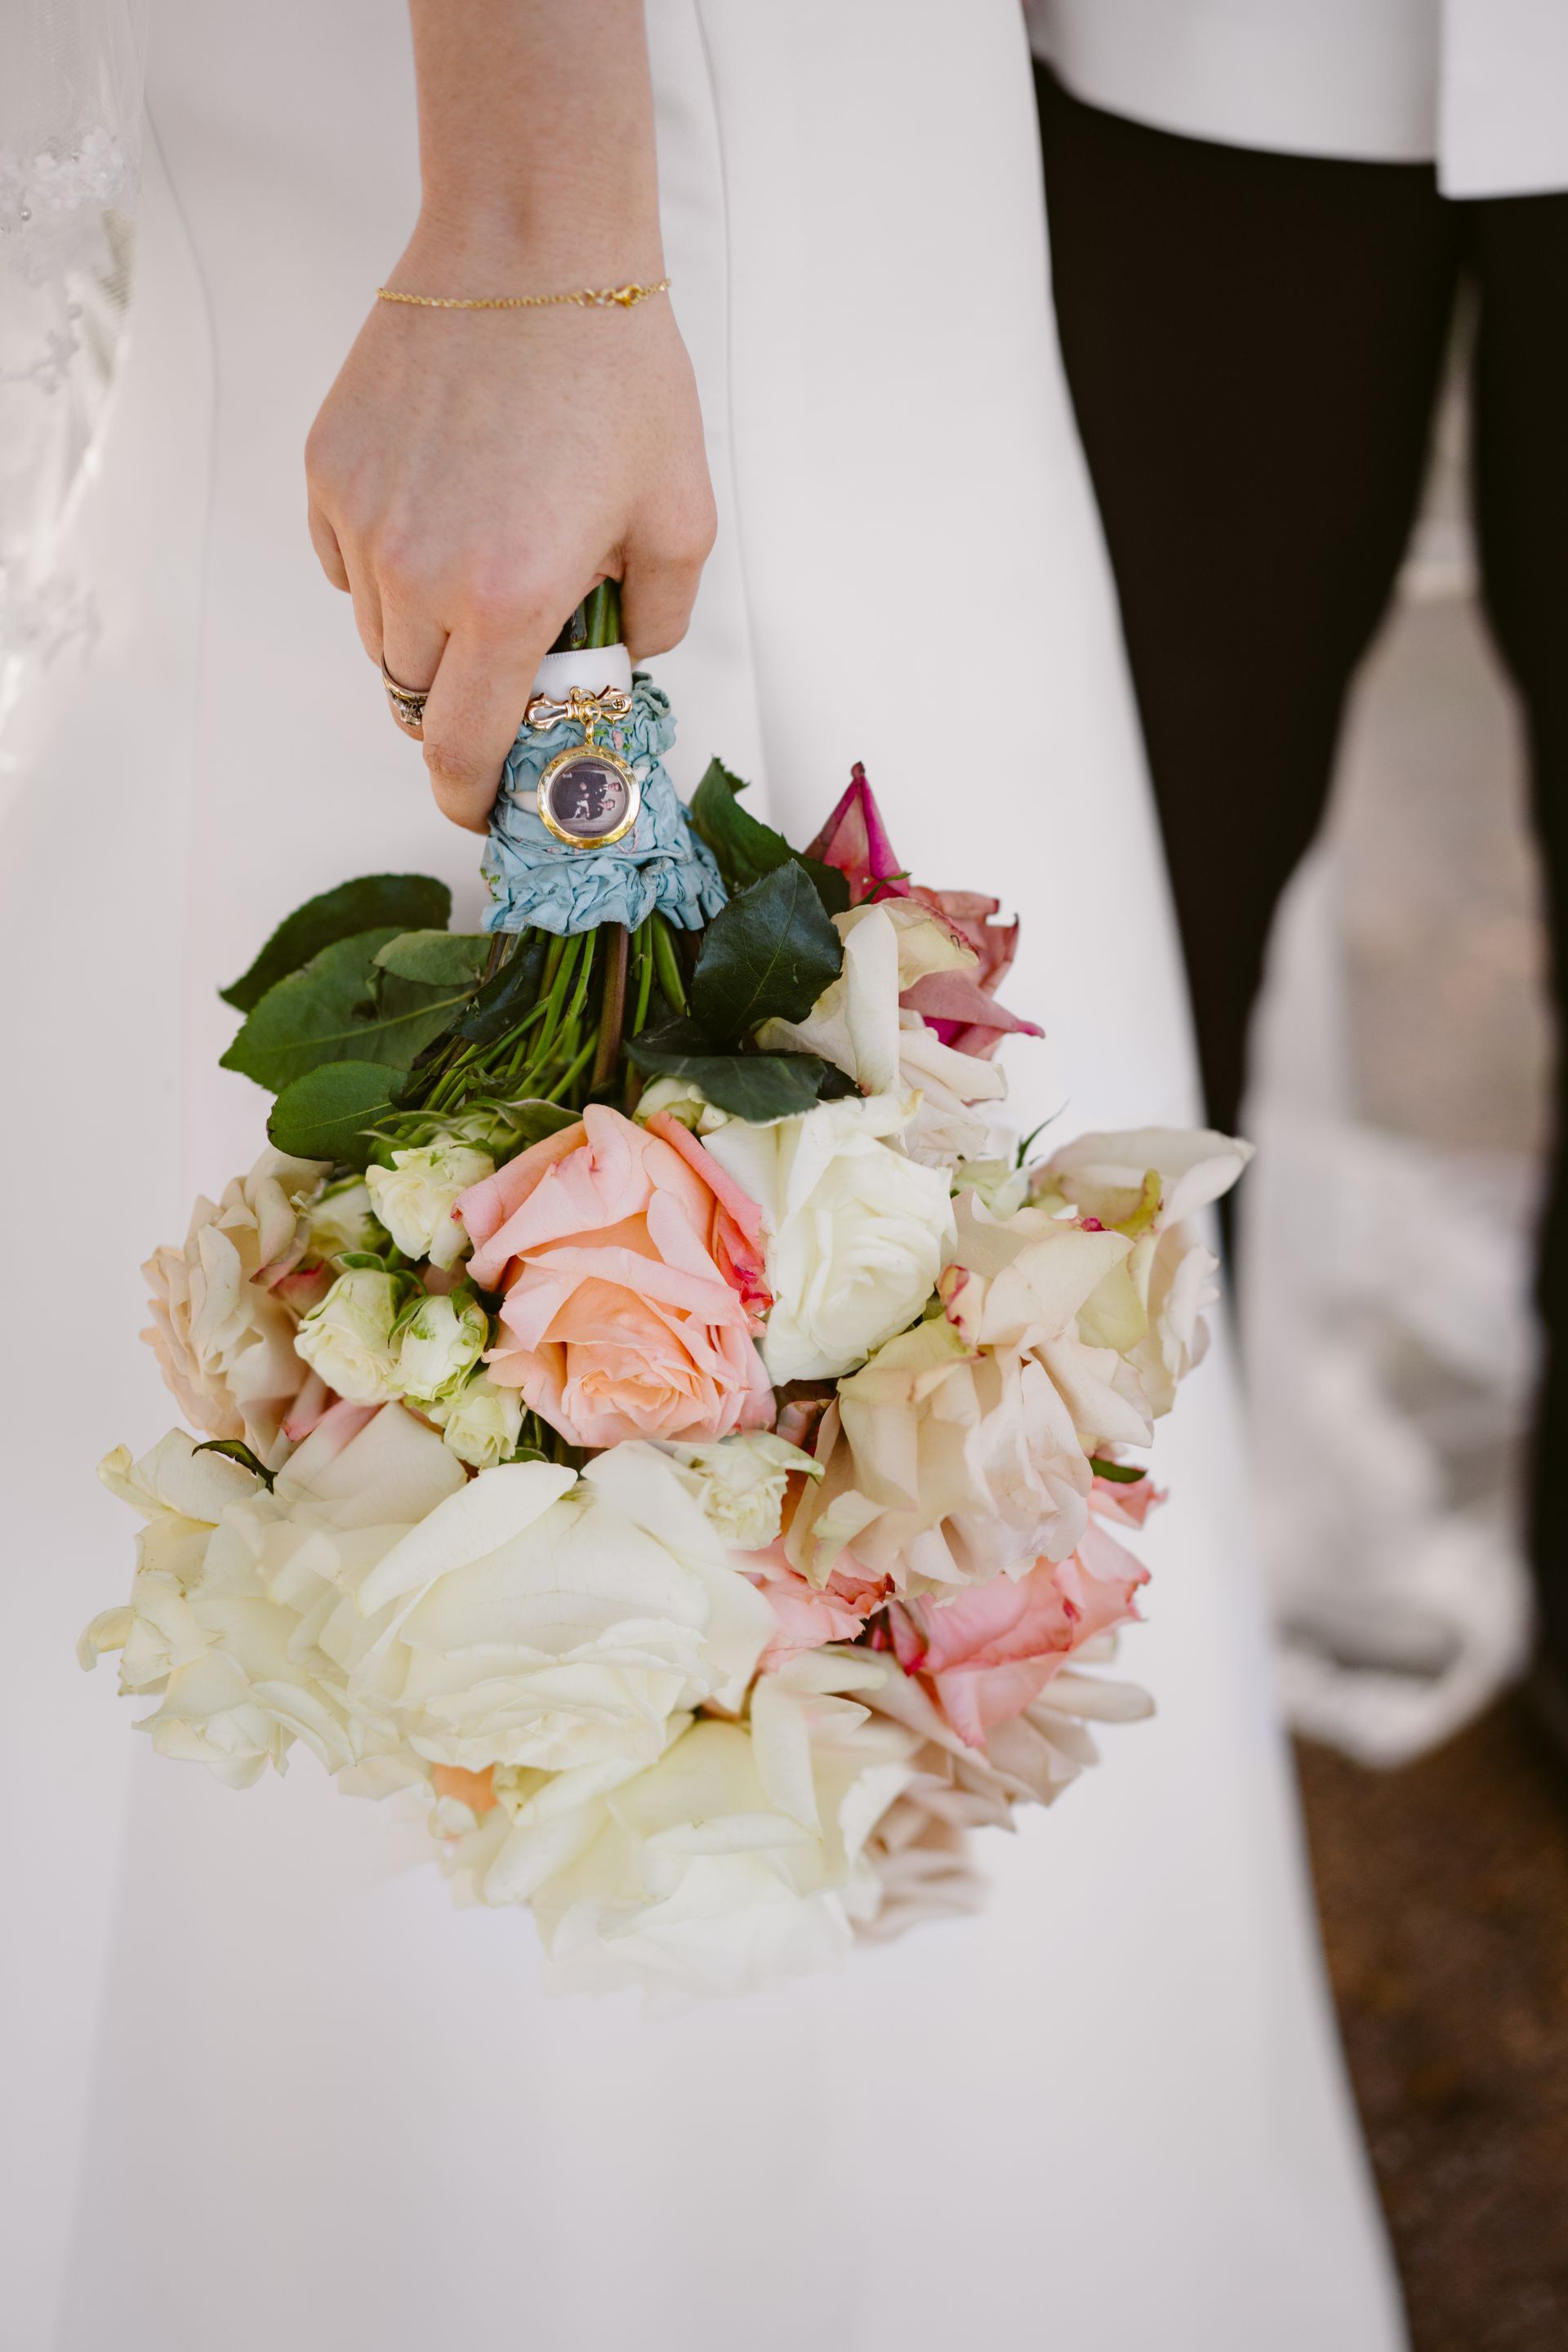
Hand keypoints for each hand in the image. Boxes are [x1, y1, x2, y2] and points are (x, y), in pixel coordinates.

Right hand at [306, 220, 715, 832]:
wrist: (531, 247)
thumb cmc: (617, 375)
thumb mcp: (682, 517)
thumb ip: (659, 623)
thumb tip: (623, 665)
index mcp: (507, 600)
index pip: (461, 750)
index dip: (469, 798)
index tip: (483, 809)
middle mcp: (419, 574)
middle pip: (416, 700)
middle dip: (461, 706)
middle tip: (509, 667)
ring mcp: (363, 521)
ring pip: (379, 636)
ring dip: (425, 638)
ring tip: (482, 570)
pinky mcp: (328, 470)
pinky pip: (346, 565)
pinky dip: (386, 571)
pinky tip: (441, 516)